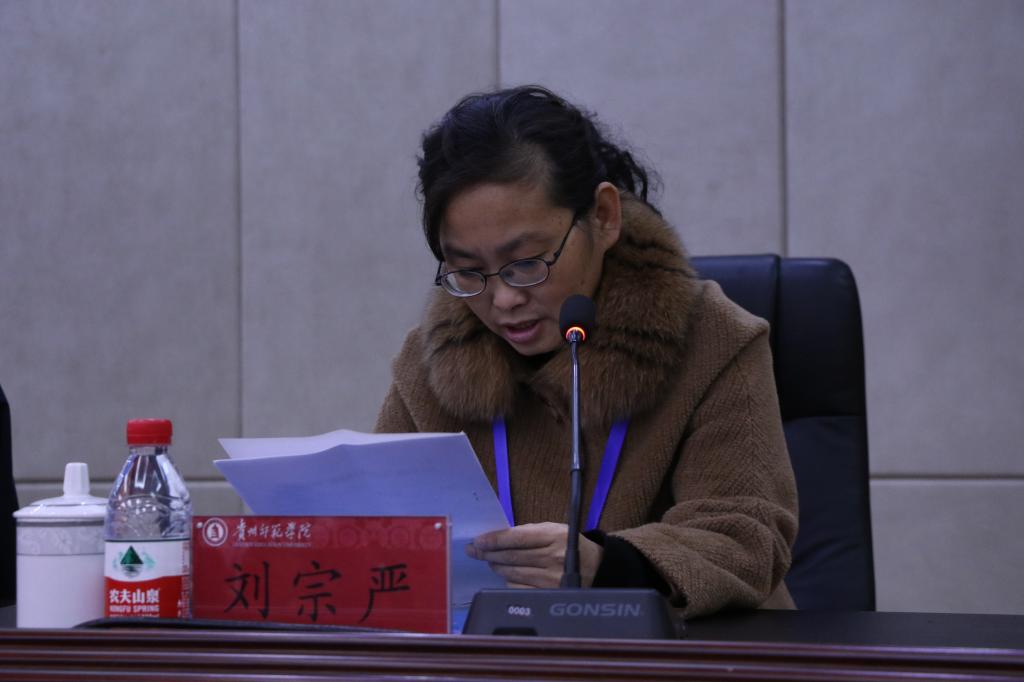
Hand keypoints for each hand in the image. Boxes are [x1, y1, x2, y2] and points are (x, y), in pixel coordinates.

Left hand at [465, 522, 602, 587]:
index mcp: (554, 536)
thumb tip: (496, 538)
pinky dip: (509, 581)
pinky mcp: (549, 594)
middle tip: (474, 551)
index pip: (516, 538)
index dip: (494, 540)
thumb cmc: (568, 544)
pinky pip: (519, 588)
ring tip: (490, 561)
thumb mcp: (553, 530)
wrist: (595, 567)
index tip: (478, 540)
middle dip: (489, 553)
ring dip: (497, 566)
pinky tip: (506, 575)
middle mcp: (553, 558)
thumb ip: (527, 532)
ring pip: (513, 573)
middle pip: (512, 557)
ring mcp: (551, 579)